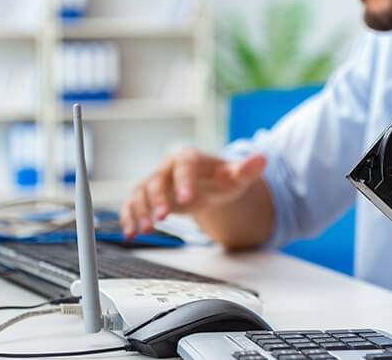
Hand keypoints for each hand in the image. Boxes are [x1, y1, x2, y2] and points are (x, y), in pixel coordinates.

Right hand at [119, 148, 265, 237]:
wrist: (209, 185)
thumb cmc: (222, 179)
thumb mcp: (237, 176)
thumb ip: (248, 170)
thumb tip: (262, 159)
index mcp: (190, 158)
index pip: (184, 165)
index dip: (184, 180)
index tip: (187, 198)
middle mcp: (168, 167)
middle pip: (157, 180)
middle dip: (158, 199)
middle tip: (163, 218)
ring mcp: (156, 182)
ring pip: (141, 192)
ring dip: (140, 210)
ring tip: (144, 230)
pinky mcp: (148, 197)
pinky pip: (133, 204)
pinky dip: (129, 217)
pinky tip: (131, 232)